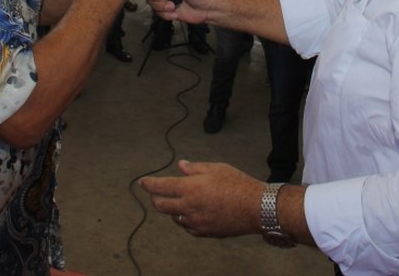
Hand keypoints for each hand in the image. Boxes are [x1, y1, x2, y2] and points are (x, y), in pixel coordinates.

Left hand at [140, 160, 264, 237]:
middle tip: (156, 194)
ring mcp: (196, 222)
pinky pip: (188, 227)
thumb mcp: (216, 168)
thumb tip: (181, 166)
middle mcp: (189, 207)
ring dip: (172, 209)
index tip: (142, 182)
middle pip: (161, 206)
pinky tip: (191, 213)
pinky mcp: (204, 232)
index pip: (161, 187)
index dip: (149, 184)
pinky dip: (185, 219)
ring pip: (175, 217)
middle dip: (155, 199)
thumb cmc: (238, 184)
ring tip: (179, 201)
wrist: (256, 207)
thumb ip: (195, 168)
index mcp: (190, 188)